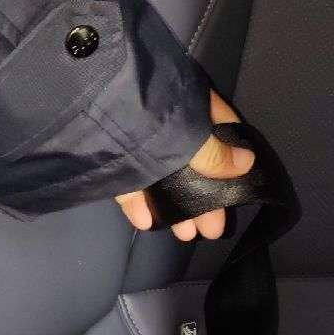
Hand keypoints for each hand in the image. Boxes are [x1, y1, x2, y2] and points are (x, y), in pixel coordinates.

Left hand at [115, 90, 255, 240]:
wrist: (86, 101)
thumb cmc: (148, 112)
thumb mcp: (190, 135)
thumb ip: (215, 153)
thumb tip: (247, 163)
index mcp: (193, 105)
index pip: (223, 133)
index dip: (233, 164)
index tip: (239, 193)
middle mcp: (168, 119)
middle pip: (193, 161)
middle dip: (203, 197)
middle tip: (211, 229)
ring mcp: (139, 136)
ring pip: (163, 174)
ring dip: (174, 204)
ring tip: (185, 233)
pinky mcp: (112, 152)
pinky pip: (129, 177)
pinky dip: (138, 200)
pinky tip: (146, 221)